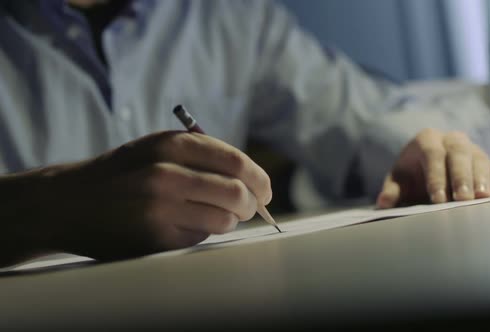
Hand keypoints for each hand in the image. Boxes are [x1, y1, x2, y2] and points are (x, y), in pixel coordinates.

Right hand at [5, 131, 271, 261]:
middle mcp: (166, 173)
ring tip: (218, 216)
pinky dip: (205, 232)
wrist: (68, 202)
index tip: (265, 191)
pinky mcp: (155, 237)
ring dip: (230, 220)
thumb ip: (201, 154)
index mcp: (171, 144)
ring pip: (225, 219)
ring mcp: (160, 208)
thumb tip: (252, 178)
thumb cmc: (123, 173)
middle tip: (250, 208)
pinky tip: (188, 226)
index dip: (260, 179)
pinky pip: (201, 237)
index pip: (237, 162)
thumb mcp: (156, 146)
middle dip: (252, 204)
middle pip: (238, 193)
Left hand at [376, 128, 489, 207]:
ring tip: (481, 198)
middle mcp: (452, 139)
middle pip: (459, 154)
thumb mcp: (399, 181)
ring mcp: (472, 149)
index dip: (436, 177)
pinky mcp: (487, 161)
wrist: (427, 167)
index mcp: (427, 139)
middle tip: (462, 199)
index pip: (433, 155)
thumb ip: (392, 191)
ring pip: (479, 159)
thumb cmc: (412, 175)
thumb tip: (383, 203)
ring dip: (481, 179)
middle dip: (461, 177)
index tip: (437, 199)